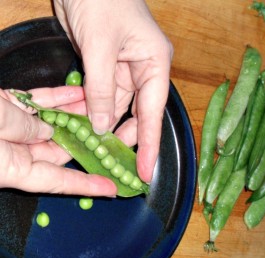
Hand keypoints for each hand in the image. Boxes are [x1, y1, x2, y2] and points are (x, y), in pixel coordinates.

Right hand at [0, 86, 116, 195]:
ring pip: (51, 123)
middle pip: (59, 148)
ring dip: (74, 114)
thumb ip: (24, 129)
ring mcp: (11, 128)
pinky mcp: (7, 107)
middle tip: (107, 130)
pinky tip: (76, 93)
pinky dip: (57, 99)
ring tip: (96, 105)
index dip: (87, 185)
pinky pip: (37, 104)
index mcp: (11, 168)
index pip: (59, 181)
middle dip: (85, 138)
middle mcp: (14, 151)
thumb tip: (47, 130)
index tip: (111, 188)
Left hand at [54, 0, 172, 182]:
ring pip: (115, 108)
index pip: (153, 113)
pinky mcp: (107, 69)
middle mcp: (144, 71)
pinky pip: (100, 97)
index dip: (148, 145)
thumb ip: (101, 89)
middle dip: (122, 137)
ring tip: (89, 144)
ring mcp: (125, 71)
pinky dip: (89, 109)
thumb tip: (99, 126)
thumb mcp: (99, 46)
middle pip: (136, 115)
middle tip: (110, 161)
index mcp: (154, 64)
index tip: (144, 171)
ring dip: (100, 124)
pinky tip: (78, 120)